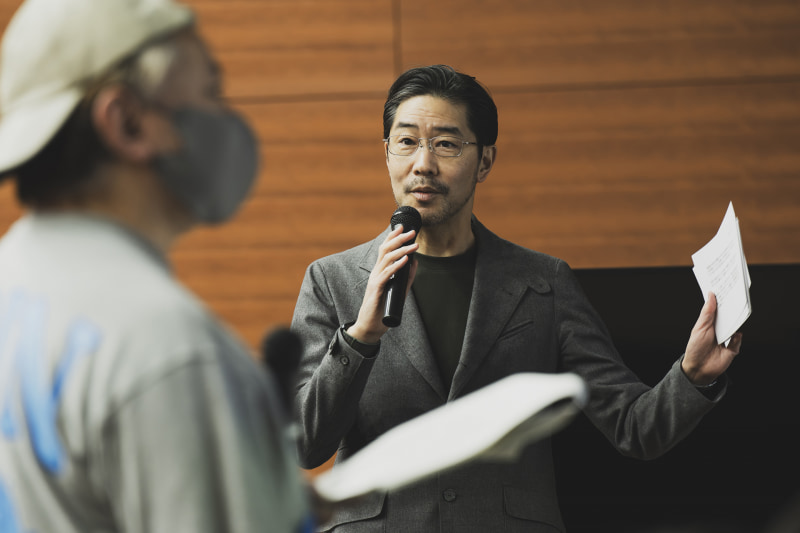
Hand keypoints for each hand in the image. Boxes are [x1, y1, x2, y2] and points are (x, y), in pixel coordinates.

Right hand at [346, 226, 417, 343]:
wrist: (370, 326)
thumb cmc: (382, 309)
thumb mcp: (398, 290)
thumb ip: (406, 276)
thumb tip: (415, 262)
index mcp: (379, 271)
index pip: (384, 249)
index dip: (392, 236)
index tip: (403, 227)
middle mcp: (376, 272)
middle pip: (385, 250)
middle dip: (399, 239)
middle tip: (412, 232)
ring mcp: (375, 280)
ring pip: (387, 259)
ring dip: (402, 250)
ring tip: (413, 244)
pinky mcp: (376, 290)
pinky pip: (386, 274)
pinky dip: (396, 265)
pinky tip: (405, 260)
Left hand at [682, 292, 741, 385]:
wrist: (698, 369)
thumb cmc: (695, 347)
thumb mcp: (700, 328)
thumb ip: (707, 312)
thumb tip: (711, 295)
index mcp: (711, 322)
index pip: (719, 308)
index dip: (722, 299)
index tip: (725, 287)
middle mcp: (720, 328)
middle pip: (730, 316)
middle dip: (732, 307)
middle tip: (736, 296)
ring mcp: (727, 338)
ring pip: (736, 326)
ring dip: (736, 320)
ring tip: (738, 311)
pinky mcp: (733, 348)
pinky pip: (738, 340)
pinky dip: (736, 337)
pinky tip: (733, 336)